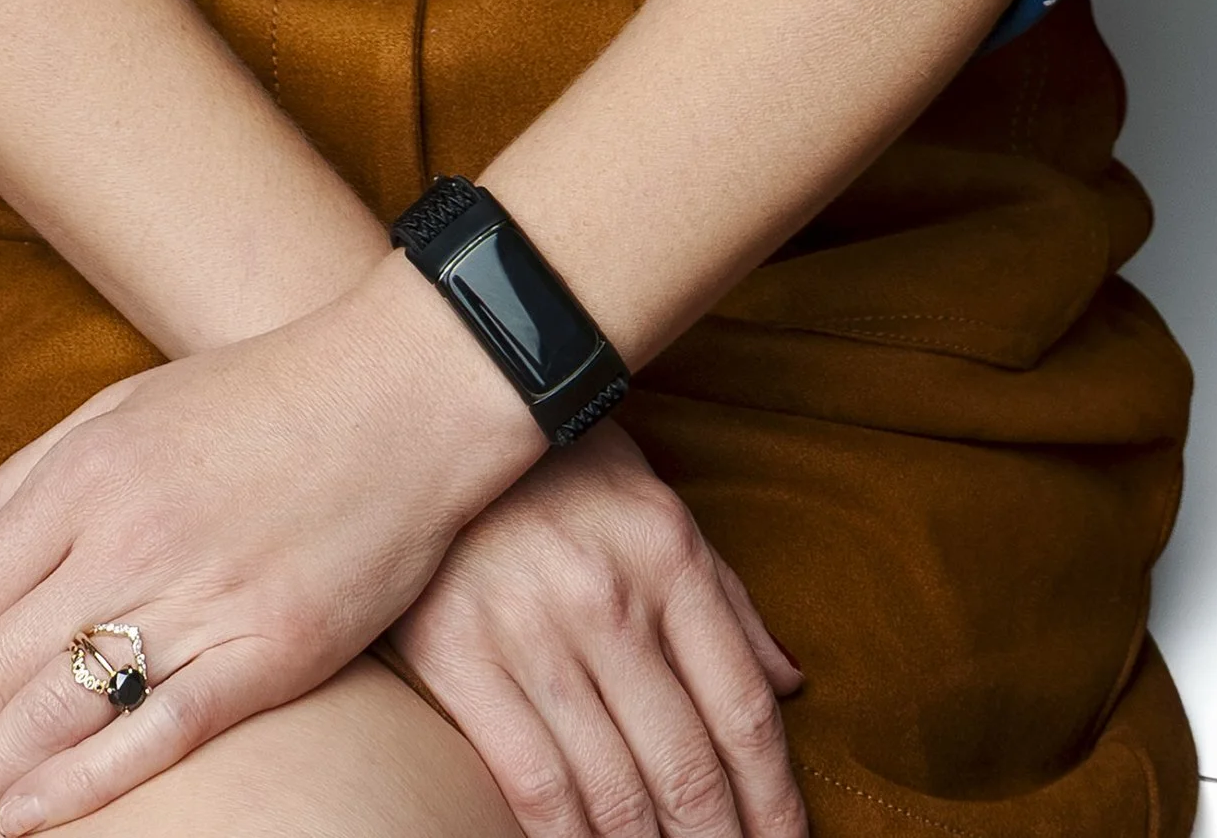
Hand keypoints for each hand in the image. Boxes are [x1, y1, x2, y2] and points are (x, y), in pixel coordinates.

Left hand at [0, 255, 540, 837]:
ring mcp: (198, 600)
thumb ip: (12, 489)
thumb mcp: (118, 409)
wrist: (403, 392)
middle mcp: (124, 540)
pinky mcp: (267, 652)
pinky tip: (24, 823)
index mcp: (82, 477)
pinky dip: (83, 788)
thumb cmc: (258, 397)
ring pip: (52, 720)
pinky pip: (157, 734)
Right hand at [383, 422, 806, 837]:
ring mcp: (533, 631)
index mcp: (669, 555)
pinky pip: (534, 784)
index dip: (775, 799)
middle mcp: (610, 597)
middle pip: (686, 766)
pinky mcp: (461, 658)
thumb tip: (789, 683)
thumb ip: (724, 598)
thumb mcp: (655, 507)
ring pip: (615, 791)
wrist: (426, 417)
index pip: (742, 710)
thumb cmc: (557, 471)